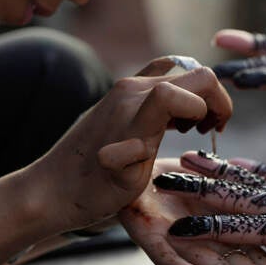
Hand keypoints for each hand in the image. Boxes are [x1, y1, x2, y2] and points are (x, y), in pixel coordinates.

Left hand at [28, 57, 232, 234]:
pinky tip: (177, 123)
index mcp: (134, 114)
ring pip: (180, 70)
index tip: (210, 133)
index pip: (187, 89)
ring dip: (198, 94)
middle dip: (215, 99)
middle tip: (213, 130)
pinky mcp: (121, 93)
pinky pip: (163, 77)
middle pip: (193, 72)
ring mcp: (124, 88)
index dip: (211, 106)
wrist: (51, 190)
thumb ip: (146, 148)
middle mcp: (129, 91)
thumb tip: (162, 132)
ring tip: (195, 127)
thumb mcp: (125, 181)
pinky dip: (181, 92)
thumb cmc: (89, 194)